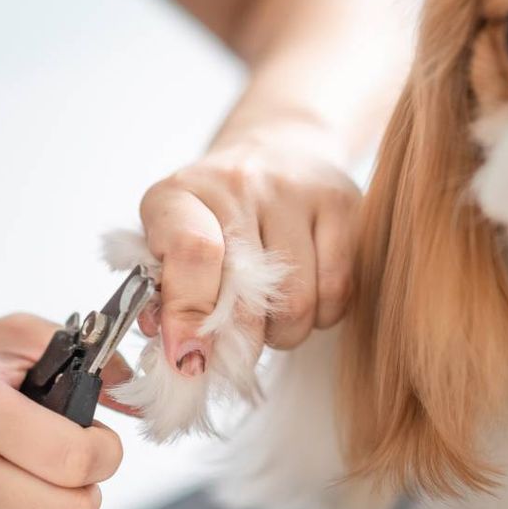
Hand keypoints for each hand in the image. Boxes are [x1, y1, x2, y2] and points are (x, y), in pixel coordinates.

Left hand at [138, 127, 360, 375]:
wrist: (279, 147)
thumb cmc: (216, 213)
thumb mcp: (169, 243)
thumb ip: (164, 296)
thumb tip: (179, 353)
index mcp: (180, 194)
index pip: (190, 255)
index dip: (188, 317)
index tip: (189, 360)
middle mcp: (238, 182)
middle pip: (249, 295)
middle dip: (241, 343)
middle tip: (236, 350)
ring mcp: (295, 189)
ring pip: (299, 302)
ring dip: (285, 331)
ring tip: (272, 312)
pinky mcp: (342, 202)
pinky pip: (338, 290)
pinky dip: (322, 313)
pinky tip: (308, 295)